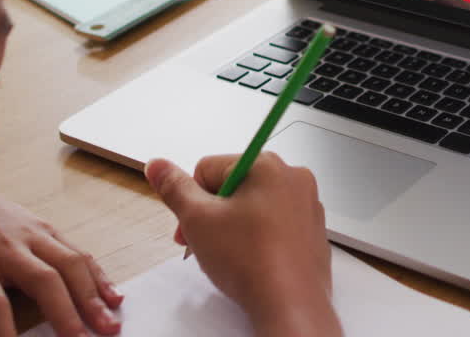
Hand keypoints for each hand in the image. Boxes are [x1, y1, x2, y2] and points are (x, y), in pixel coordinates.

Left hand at [0, 177, 123, 336]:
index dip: (4, 334)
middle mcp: (5, 247)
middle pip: (44, 281)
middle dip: (67, 314)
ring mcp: (29, 234)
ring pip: (69, 263)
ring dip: (92, 295)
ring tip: (110, 323)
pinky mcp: (43, 228)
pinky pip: (77, 250)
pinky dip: (97, 274)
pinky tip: (113, 295)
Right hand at [144, 153, 342, 336]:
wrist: (290, 305)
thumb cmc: (250, 262)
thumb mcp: (197, 220)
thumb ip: (174, 188)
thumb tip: (157, 166)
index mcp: (265, 164)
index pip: (208, 168)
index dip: (192, 200)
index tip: (190, 226)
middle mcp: (292, 177)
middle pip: (232, 186)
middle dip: (213, 214)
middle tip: (206, 243)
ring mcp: (306, 204)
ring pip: (253, 206)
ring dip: (234, 226)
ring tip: (231, 255)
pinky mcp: (312, 230)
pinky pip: (275, 223)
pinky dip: (259, 237)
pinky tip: (252, 260)